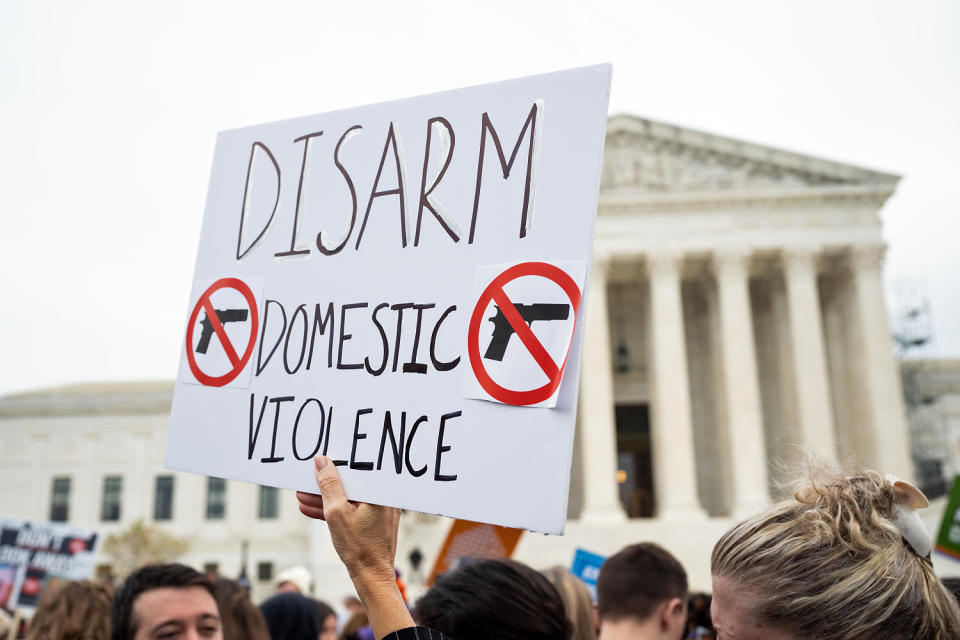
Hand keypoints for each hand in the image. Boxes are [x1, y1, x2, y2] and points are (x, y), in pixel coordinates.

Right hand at [297, 455, 400, 582]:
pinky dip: (334, 510)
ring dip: (325, 498)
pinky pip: (351, 509)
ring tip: (302, 496)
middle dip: (326, 484)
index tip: (318, 463)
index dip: (335, 464)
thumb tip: (322, 461)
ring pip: (348, 497)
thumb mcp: (336, 512)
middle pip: (351, 483)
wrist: (371, 577)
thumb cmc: (358, 547)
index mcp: (380, 491)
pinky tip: (311, 509)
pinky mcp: (372, 521)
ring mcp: (379, 510)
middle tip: (305, 481)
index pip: (357, 468)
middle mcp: (384, 497)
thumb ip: (328, 485)